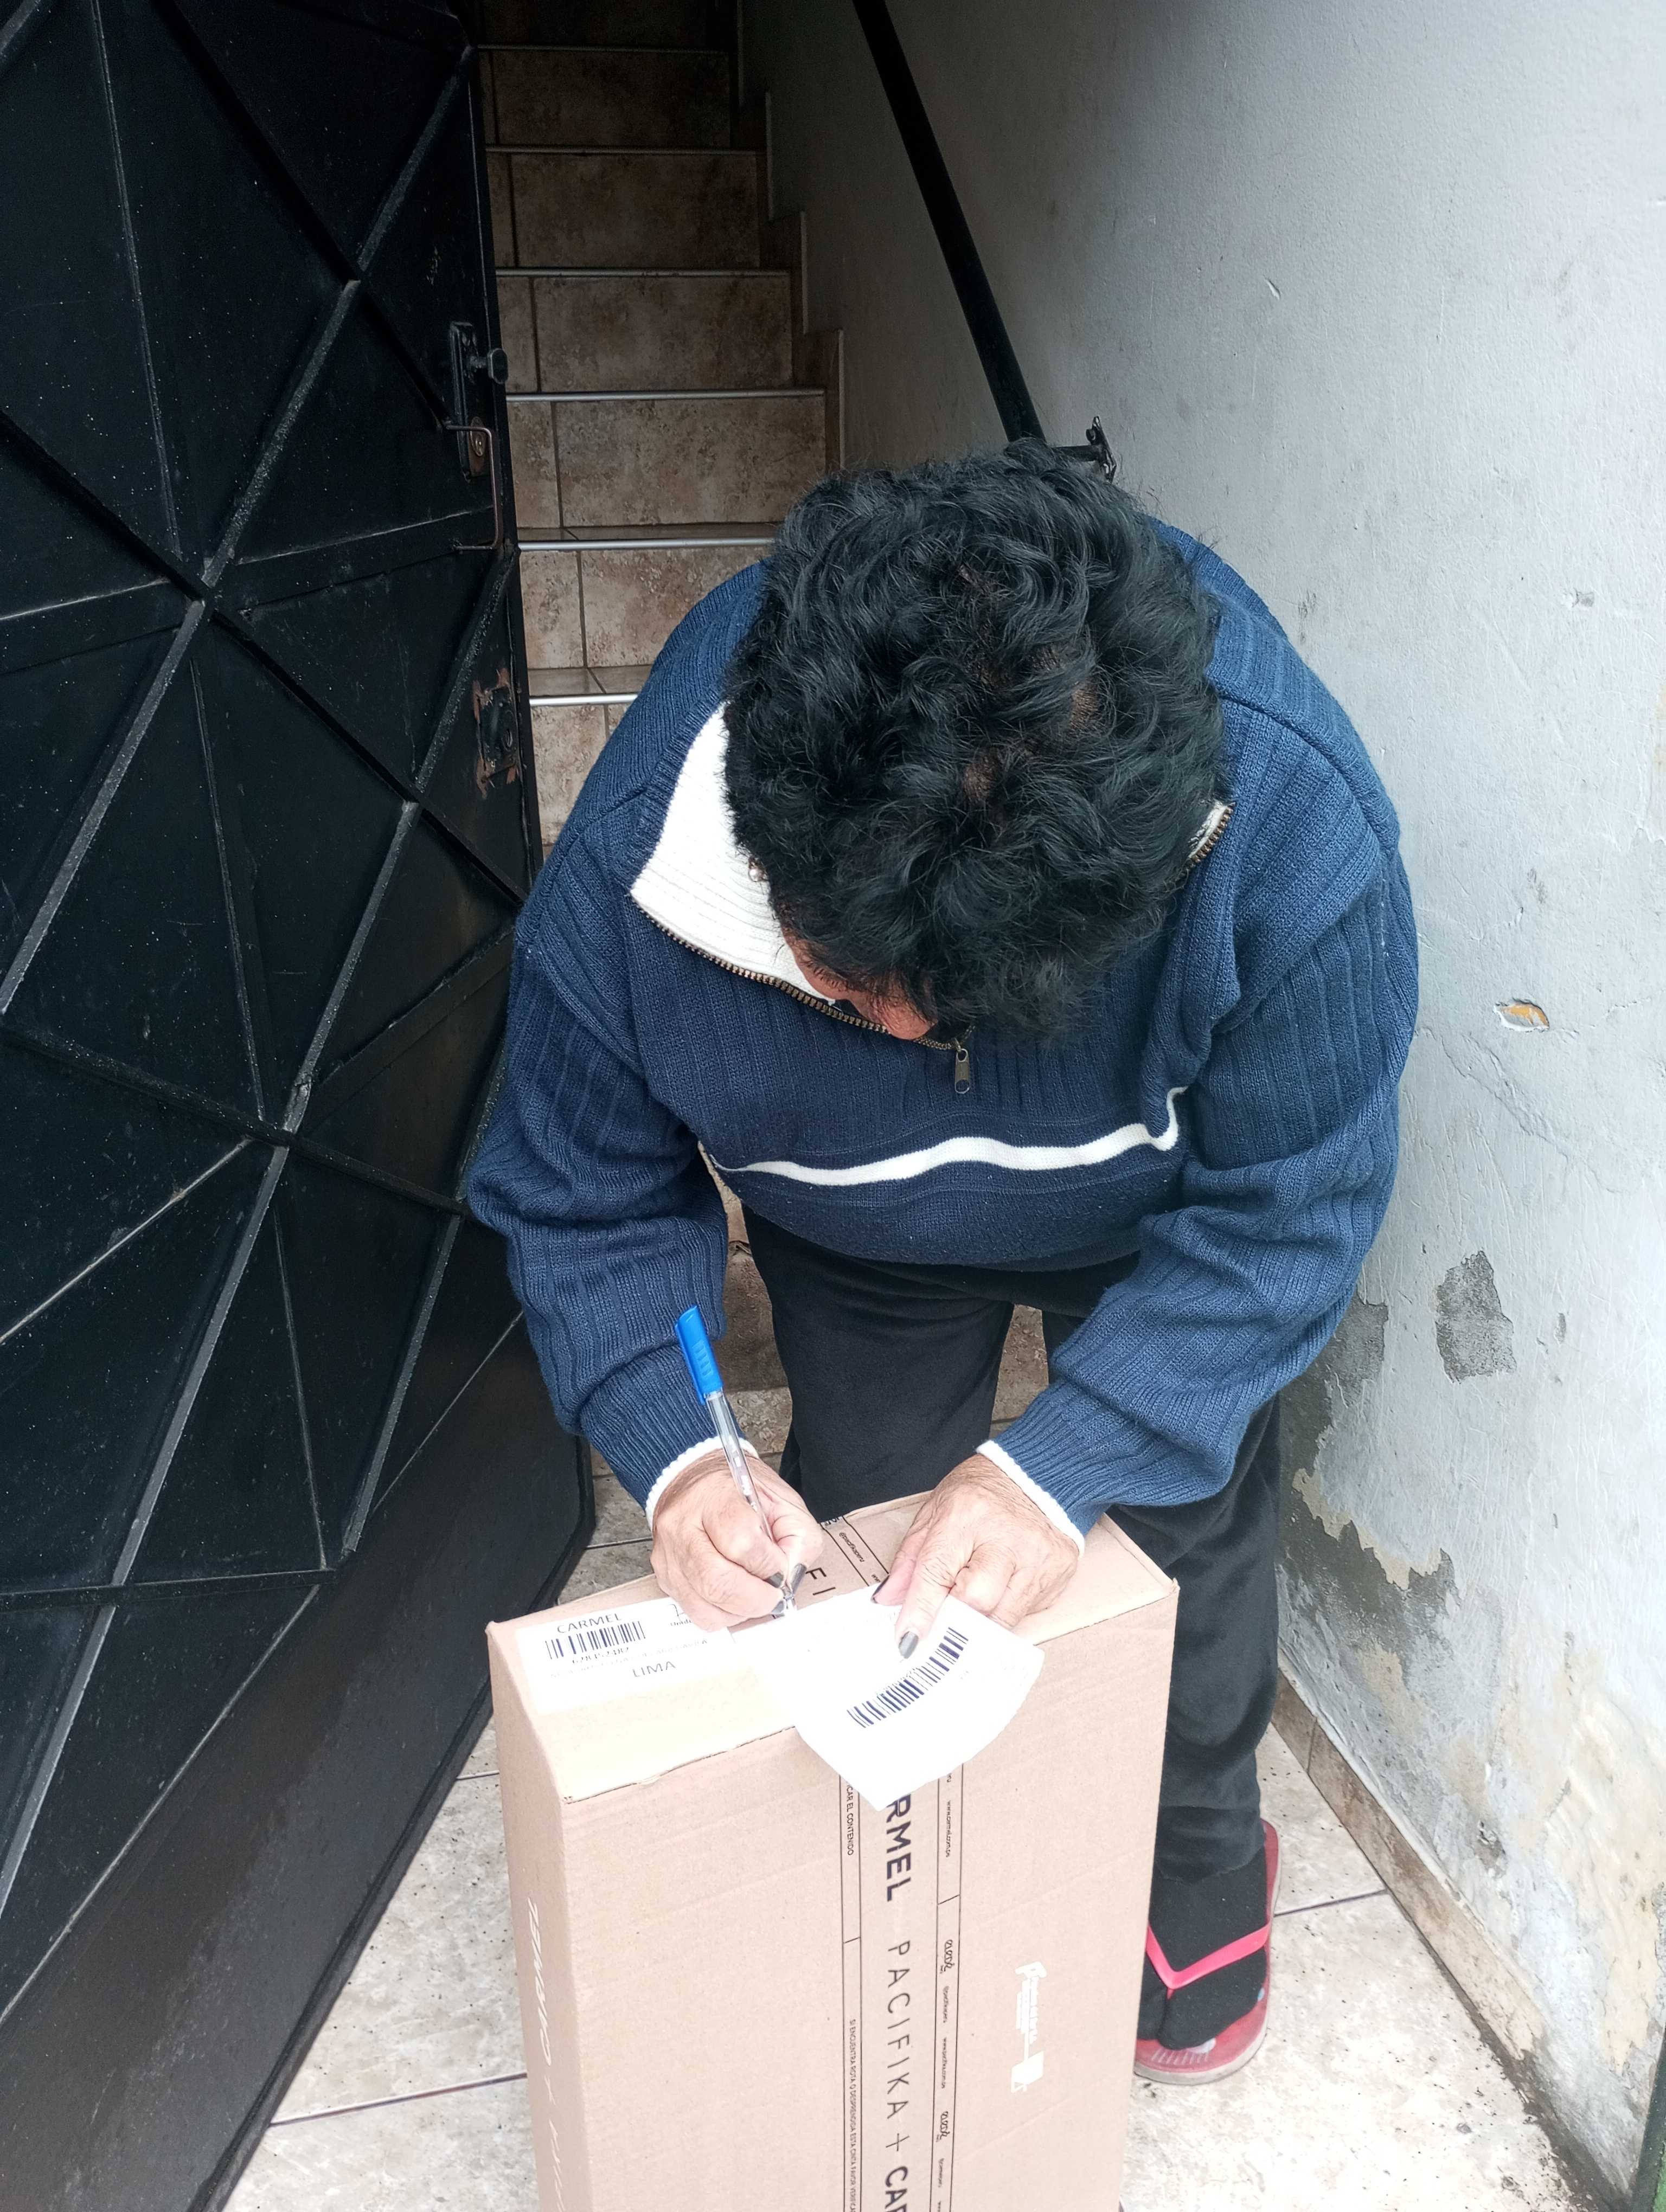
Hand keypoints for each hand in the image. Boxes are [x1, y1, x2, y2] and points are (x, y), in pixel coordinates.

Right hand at [650, 1452, 824, 1630]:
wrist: (694, 1479)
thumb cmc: (738, 1489)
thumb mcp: (781, 1499)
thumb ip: (797, 1537)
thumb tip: (790, 1576)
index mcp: (713, 1497)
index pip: (740, 1541)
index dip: (768, 1564)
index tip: (782, 1566)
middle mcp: (682, 1527)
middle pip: (716, 1581)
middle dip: (756, 1599)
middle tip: (773, 1594)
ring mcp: (669, 1556)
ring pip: (704, 1605)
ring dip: (740, 1610)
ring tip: (754, 1594)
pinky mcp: (665, 1578)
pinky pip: (696, 1613)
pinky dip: (723, 1614)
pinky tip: (734, 1597)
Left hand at [879, 1454, 1079, 1651]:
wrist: (1036, 1473)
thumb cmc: (980, 1493)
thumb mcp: (935, 1511)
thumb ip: (911, 1558)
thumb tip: (890, 1599)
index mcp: (967, 1514)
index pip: (938, 1571)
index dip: (921, 1610)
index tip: (908, 1640)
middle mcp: (1007, 1536)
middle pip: (977, 1600)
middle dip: (953, 1620)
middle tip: (940, 1626)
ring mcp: (1039, 1556)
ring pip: (1004, 1615)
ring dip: (979, 1623)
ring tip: (968, 1612)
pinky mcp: (1060, 1572)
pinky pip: (1027, 1611)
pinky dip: (1006, 1610)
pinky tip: (1002, 1589)